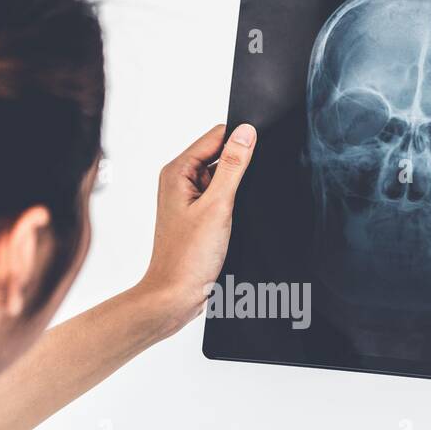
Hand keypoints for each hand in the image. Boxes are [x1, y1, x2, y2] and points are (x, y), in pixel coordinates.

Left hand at [136, 123, 256, 332]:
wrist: (176, 296)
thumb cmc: (187, 258)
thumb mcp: (217, 206)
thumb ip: (233, 166)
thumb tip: (246, 133)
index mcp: (177, 171)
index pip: (216, 136)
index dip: (239, 142)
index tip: (255, 157)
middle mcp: (180, 182)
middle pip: (222, 157)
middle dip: (239, 171)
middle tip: (237, 198)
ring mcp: (189, 200)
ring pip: (225, 180)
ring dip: (236, 192)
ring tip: (230, 215)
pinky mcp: (199, 217)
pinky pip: (222, 200)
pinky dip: (233, 207)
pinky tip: (232, 223)